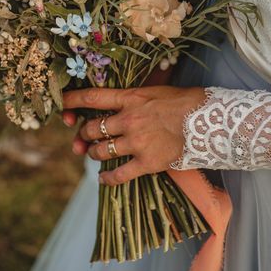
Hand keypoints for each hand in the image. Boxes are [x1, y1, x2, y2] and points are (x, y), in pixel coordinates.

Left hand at [62, 86, 205, 185]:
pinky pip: (119, 174)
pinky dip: (107, 179)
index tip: (61, 105)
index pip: (92, 98)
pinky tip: (103, 180)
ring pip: (101, 151)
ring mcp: (136, 143)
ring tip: (96, 154)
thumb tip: (122, 97)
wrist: (209, 121)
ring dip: (95, 154)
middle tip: (85, 138)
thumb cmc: (186, 102)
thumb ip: (135, 96)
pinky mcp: (147, 163)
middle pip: (92, 129)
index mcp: (130, 98)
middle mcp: (128, 120)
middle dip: (84, 134)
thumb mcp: (156, 90)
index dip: (72, 101)